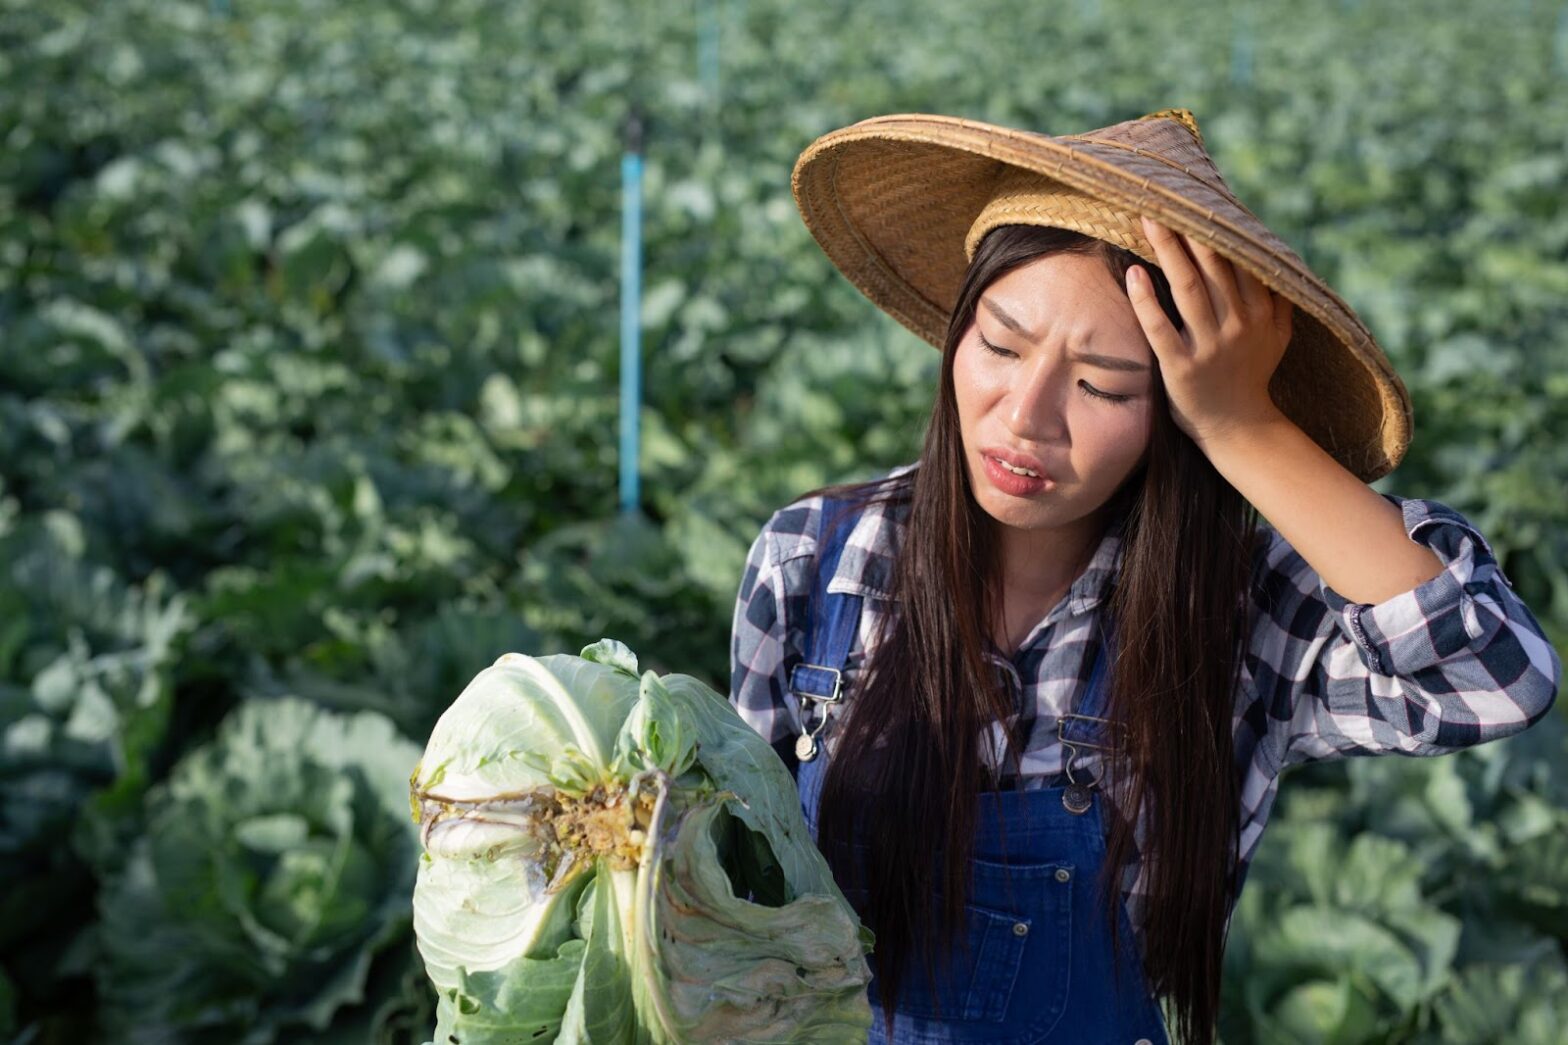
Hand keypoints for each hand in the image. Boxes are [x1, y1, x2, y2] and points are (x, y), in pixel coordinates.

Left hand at [1126, 214, 1293, 447]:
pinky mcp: (1180, 368)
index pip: (1239, 260)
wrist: (1241, 430)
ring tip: (1149, 221)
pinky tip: (1134, 273)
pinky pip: (1160, 327)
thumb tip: (1278, 257)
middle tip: (1165, 197)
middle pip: (1214, 265)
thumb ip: (1280, 298)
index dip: (1218, 228)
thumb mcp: (1278, 337)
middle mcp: (1239, 325)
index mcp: (1262, 313)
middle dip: (1190, 229)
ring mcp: (1210, 347)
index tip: (1196, 200)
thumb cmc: (1252, 377)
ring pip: (1189, 287)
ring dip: (1168, 250)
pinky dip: (1146, 299)